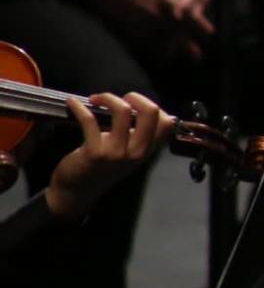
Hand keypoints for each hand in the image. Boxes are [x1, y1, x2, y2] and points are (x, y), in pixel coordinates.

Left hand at [45, 92, 166, 221]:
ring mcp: (117, 152)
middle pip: (150, 112)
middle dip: (135, 96)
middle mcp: (137, 151)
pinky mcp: (95, 152)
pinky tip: (72, 103)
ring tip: (96, 99)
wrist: (78, 191)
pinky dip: (79, 107)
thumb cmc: (102, 169)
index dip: (152, 105)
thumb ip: (136, 137)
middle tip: (119, 98)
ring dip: (108, 97)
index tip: (135, 104)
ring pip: (122, 111)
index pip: (166, 123)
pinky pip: (90, 120)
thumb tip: (134, 108)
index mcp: (146, 150)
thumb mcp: (127, 155)